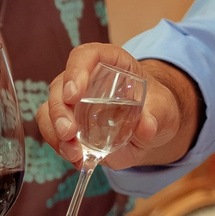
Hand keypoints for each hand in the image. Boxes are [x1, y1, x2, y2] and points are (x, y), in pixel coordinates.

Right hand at [35, 44, 185, 170]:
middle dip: (60, 110)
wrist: (151, 128)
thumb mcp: (164, 110)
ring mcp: (74, 101)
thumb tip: (146, 127)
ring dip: (55, 132)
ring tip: (74, 153)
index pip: (85, 56)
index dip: (75, 71)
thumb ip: (157, 116)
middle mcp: (86, 78)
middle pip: (61, 85)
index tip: (74, 94)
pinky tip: (77, 158)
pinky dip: (59, 146)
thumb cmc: (156, 108)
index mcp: (110, 62)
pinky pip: (52, 130)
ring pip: (50, 109)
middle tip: (69, 133)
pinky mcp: (69, 122)